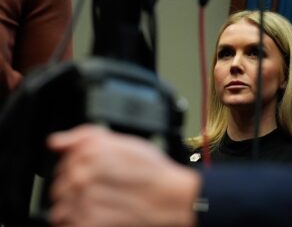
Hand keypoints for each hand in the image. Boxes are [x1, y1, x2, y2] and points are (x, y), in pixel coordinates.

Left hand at [48, 125, 199, 226]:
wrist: (172, 198)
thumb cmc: (153, 172)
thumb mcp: (124, 142)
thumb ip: (86, 137)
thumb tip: (55, 142)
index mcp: (89, 152)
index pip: (64, 160)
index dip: (79, 165)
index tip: (95, 171)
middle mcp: (83, 175)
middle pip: (60, 184)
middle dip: (75, 187)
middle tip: (101, 189)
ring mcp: (84, 200)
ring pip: (60, 206)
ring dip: (74, 207)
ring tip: (99, 204)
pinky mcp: (88, 223)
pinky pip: (66, 224)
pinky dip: (77, 222)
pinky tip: (96, 215)